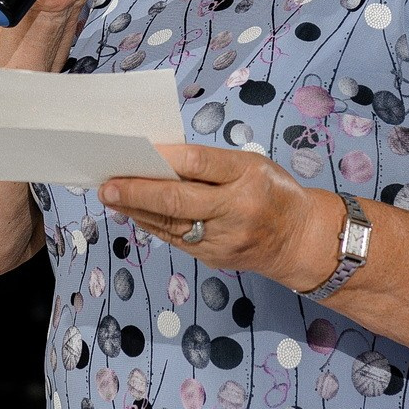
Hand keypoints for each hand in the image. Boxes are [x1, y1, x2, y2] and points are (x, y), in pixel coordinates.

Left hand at [98, 144, 340, 291]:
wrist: (301, 240)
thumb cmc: (274, 193)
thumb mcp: (252, 166)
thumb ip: (212, 164)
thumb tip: (161, 159)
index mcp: (248, 177)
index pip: (200, 162)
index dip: (165, 157)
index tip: (138, 150)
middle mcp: (236, 210)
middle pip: (177, 200)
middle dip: (137, 191)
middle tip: (108, 184)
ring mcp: (224, 239)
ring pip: (170, 224)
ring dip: (136, 210)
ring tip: (112, 196)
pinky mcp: (215, 258)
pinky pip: (176, 239)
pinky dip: (152, 224)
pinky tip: (134, 213)